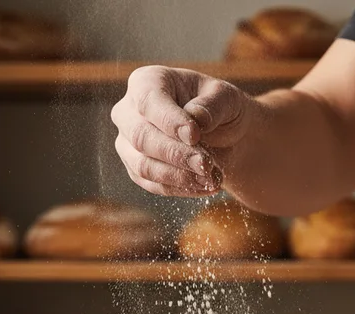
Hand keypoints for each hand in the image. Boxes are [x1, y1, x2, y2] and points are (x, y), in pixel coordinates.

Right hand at [111, 66, 253, 196]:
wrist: (223, 136)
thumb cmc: (220, 109)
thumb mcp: (226, 99)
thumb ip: (213, 105)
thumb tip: (196, 118)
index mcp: (146, 82)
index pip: (148, 101)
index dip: (169, 121)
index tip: (195, 135)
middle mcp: (128, 112)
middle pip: (141, 137)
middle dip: (176, 154)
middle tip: (206, 165)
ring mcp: (128, 144)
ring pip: (144, 166)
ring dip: (180, 176)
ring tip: (212, 178)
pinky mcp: (137, 171)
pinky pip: (154, 186)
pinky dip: (182, 189)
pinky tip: (206, 186)